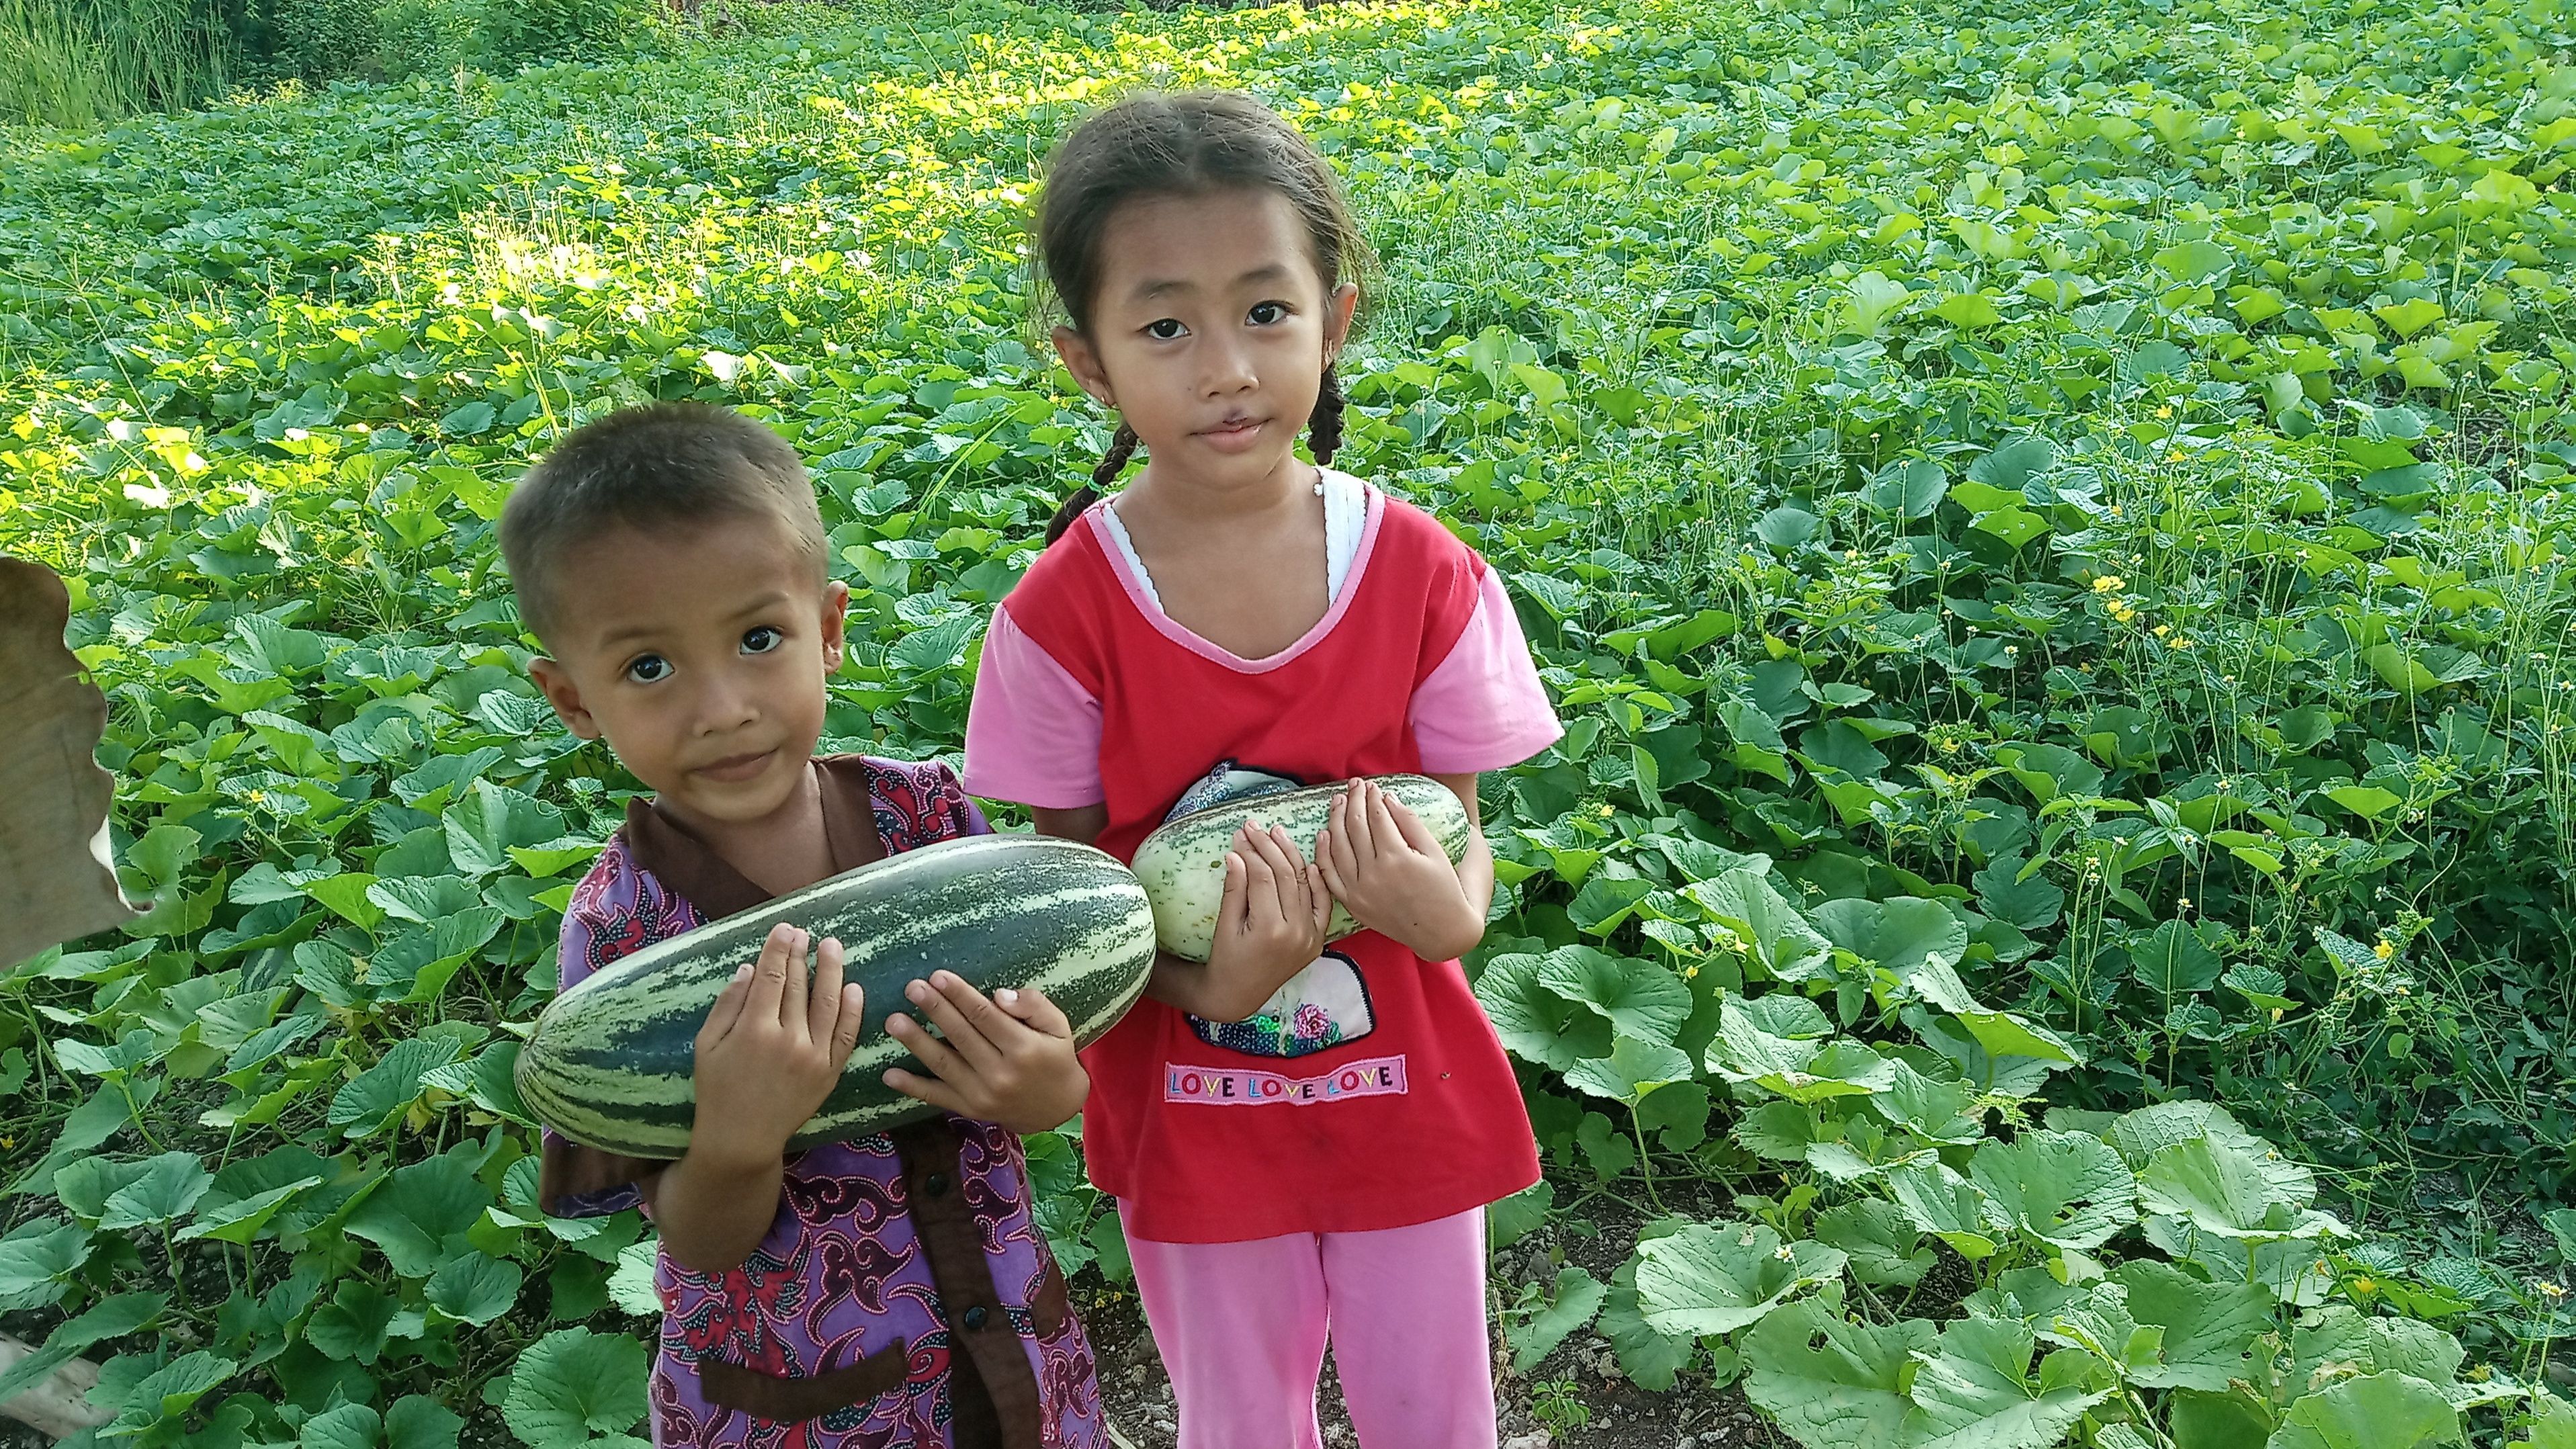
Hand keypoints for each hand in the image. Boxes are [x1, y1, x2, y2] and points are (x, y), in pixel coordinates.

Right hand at [690, 923, 865, 1165]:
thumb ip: (728, 1004)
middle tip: (805, 933)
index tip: (785, 928)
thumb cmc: (717, 1090)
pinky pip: (847, 1036)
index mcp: (754, 1030)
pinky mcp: (830, 1073)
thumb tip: (748, 968)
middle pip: (799, 986)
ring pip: (829, 1004)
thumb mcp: (707, 1045)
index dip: (779, 950)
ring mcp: (814, 1056)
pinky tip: (854, 987)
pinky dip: (854, 1010)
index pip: (772, 978)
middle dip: (801, 955)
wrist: (742, 1138)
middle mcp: (788, 1039)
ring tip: (833, 946)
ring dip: (833, 971)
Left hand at [882, 975, 1089, 1133]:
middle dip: (935, 1009)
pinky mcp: (970, 1109)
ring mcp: (983, 1095)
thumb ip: (1033, 1006)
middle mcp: (1001, 1073)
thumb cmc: (1055, 1057)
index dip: (961, 996)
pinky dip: (912, 1086)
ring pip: (944, 1064)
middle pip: (961, 1036)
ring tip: (893, 1022)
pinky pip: (937, 1096)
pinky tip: (889, 1074)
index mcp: (1024, 1049)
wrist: (1056, 1109)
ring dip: (916, 1042)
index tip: (938, 976)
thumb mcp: (1058, 1026)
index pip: (986, 1017)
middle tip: (912, 988)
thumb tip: (999, 996)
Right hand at [1199, 819, 1329, 1020]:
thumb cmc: (1226, 960)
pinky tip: (1308, 861)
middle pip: (1286, 876)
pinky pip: (1321, 904)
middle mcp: (1297, 932)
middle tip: (1255, 827)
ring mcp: (1311, 937)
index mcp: (1270, 929)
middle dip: (1269, 847)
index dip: (1251, 852)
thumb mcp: (1226, 925)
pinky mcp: (1317, 939)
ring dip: (1292, 856)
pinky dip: (1316, 882)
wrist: (1239, 994)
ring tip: (1277, 834)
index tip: (1240, 834)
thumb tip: (1236, 853)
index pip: (1264, 877)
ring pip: (1305, 884)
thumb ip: (1234, 888)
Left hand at [1316, 778, 1483, 960]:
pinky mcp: (1353, 904)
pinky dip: (1324, 853)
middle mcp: (1374, 874)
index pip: (1377, 817)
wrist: (1441, 933)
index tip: (1372, 784)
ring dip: (1335, 820)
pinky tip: (1324, 833)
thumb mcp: (1435, 852)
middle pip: (1356, 827)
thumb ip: (1410, 823)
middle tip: (1354, 784)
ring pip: (1338, 847)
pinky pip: (1330, 875)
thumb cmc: (1445, 890)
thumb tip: (1388, 798)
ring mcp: (1359, 890)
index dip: (1373, 797)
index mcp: (1397, 859)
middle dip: (1354, 801)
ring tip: (1338, 800)